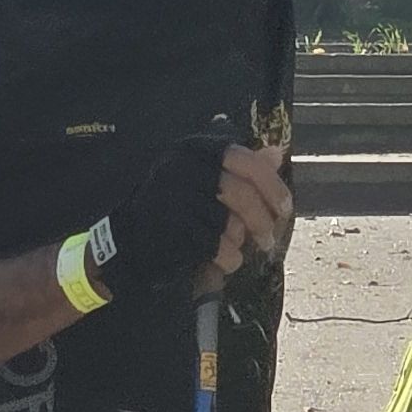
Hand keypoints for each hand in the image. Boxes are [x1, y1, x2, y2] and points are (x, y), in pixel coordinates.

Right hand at [80, 132, 264, 304]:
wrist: (126, 241)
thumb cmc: (172, 208)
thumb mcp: (203, 180)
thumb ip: (241, 167)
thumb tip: (276, 153)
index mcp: (192, 149)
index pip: (242, 158)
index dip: (270, 183)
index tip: (285, 207)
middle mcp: (180, 167)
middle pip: (240, 192)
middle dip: (262, 219)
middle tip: (270, 239)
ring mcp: (172, 196)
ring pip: (228, 220)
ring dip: (241, 241)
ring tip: (239, 251)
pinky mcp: (169, 227)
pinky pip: (214, 244)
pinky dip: (226, 258)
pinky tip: (224, 261)